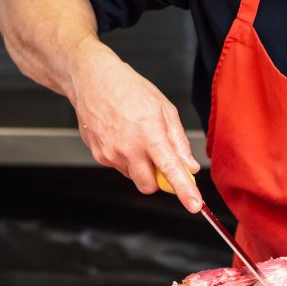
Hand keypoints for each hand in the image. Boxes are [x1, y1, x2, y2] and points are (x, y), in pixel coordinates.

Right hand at [67, 39, 202, 211]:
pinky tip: (122, 136)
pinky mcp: (99, 155)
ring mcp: (110, 153)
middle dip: (158, 180)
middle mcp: (128, 147)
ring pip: (134, 177)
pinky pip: (119, 167)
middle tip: (161, 159)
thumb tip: (190, 166)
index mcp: (149, 133)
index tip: (194, 205)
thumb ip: (178, 141)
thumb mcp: (164, 108)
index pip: (170, 169)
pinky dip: (126, 159)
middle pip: (149, 186)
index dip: (184, 190)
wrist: (92, 80)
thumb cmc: (129, 89)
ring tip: (137, 137)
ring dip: (141, 166)